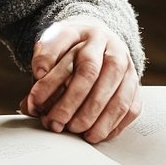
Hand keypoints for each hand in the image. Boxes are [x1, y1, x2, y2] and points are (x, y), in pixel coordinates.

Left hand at [19, 18, 140, 142]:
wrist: (97, 39)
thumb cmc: (69, 50)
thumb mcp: (50, 50)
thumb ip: (38, 77)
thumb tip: (30, 105)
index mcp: (79, 30)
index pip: (62, 51)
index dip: (47, 78)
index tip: (33, 100)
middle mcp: (105, 42)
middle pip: (89, 71)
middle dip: (70, 102)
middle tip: (55, 123)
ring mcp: (125, 61)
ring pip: (113, 90)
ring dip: (94, 117)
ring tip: (77, 132)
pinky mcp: (135, 81)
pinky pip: (130, 106)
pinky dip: (113, 124)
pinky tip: (96, 134)